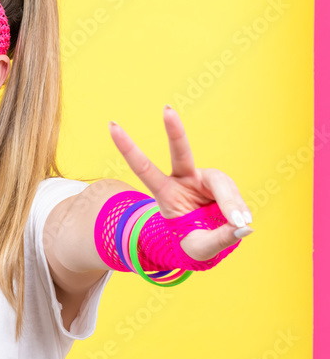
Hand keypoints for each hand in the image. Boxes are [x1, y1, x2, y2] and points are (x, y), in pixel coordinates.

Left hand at [108, 104, 253, 262]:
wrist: (207, 243)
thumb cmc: (193, 244)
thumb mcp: (200, 248)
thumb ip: (220, 238)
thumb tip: (245, 227)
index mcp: (165, 193)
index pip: (144, 168)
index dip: (128, 148)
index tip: (112, 126)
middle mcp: (184, 179)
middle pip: (181, 152)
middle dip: (174, 130)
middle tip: (166, 110)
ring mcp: (205, 180)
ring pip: (220, 182)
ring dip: (230, 203)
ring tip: (238, 223)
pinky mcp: (223, 185)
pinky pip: (233, 195)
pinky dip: (239, 209)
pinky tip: (243, 223)